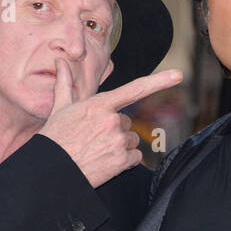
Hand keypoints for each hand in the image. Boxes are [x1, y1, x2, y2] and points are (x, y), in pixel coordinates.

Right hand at [39, 61, 181, 188]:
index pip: (135, 89)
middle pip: (128, 123)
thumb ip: (65, 83)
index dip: (159, 81)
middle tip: (94, 140)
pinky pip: (135, 158)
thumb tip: (59, 61)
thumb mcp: (60, 109)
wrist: (52, 169)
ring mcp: (118, 141)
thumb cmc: (55, 138)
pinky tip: (106, 162)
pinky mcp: (122, 161)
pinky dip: (125, 162)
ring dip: (120, 147)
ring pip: (132, 141)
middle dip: (116, 131)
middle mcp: (112, 120)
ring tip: (98, 152)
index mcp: (100, 104)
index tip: (178, 75)